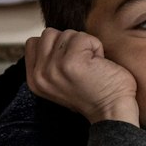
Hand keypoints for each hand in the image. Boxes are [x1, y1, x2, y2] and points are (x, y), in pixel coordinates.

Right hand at [24, 27, 139, 124]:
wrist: (112, 112)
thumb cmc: (93, 93)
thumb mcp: (60, 79)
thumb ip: (49, 60)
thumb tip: (53, 36)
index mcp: (34, 80)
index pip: (33, 42)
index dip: (56, 45)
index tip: (70, 64)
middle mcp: (39, 75)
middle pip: (49, 34)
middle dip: (70, 43)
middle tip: (82, 64)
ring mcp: (53, 68)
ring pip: (67, 33)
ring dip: (84, 45)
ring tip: (91, 66)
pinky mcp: (71, 63)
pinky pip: (83, 37)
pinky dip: (96, 47)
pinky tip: (99, 65)